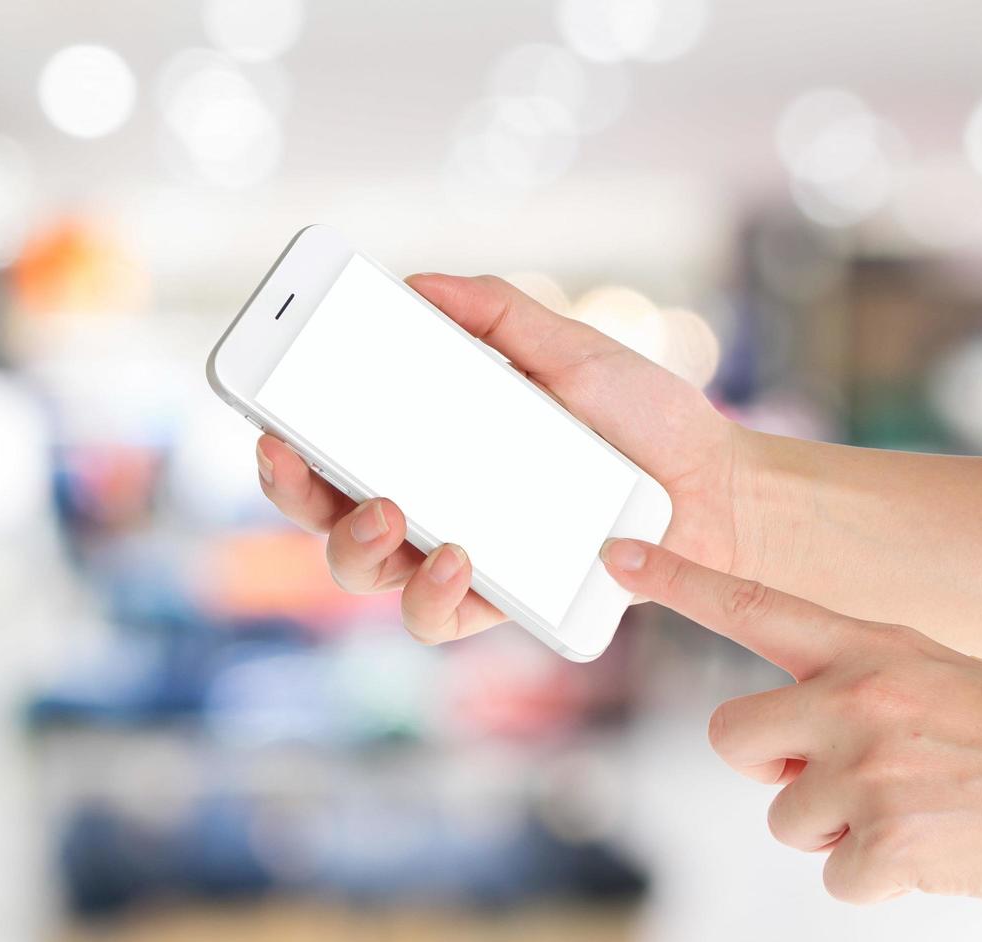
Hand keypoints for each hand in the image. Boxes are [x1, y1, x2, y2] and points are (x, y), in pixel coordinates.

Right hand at [255, 272, 749, 642]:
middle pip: (322, 513)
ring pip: (362, 572)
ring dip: (352, 545)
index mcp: (425, 442)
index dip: (284, 437)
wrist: (714, 486)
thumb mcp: (567, 346)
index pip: (333, 445)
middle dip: (291, 490)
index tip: (266, 414)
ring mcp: (455, 557)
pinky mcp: (498, 603)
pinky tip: (459, 560)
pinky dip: (432, 594)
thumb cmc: (639, 415)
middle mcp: (426, 504)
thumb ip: (497, 311)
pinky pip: (436, 618)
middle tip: (296, 455)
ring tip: (390, 510)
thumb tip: (418, 283)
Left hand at [602, 536, 981, 911]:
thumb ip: (847, 688)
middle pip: (729, 736)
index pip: (752, 604)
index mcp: (869, 649)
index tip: (617, 554)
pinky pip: (835, 876)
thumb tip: (781, 739)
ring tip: (913, 810)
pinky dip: (877, 880)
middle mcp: (858, 697)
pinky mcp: (889, 839)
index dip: (678, 578)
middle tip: (840, 776)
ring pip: (785, 817)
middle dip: (769, 768)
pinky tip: (930, 851)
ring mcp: (869, 767)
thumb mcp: (929, 679)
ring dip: (837, 830)